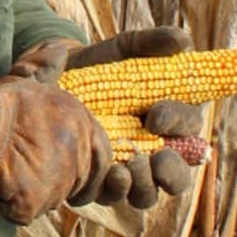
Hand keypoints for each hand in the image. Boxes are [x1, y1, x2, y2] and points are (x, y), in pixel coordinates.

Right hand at [0, 66, 112, 223]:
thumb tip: (60, 48)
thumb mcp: (29, 80)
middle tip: (32, 170)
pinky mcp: (37, 201)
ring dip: (37, 190)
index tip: (61, 161)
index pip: (102, 154)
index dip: (84, 161)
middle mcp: (80, 152)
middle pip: (81, 179)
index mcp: (83, 123)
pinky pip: (29, 209)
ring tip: (11, 171)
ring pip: (54, 195)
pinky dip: (14, 202)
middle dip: (60, 178)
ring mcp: (61, 180)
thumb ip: (47, 72)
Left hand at [12, 28, 203, 209]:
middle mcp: (149, 150)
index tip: (154, 116)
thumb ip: (150, 43)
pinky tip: (104, 175)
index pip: (188, 127)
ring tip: (125, 170)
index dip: (178, 124)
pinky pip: (110, 197)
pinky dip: (110, 190)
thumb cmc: (94, 65)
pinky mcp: (94, 180)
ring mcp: (123, 169)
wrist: (49, 76)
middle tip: (154, 157)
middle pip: (177, 175)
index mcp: (164, 118)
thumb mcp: (121, 49)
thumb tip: (183, 40)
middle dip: (171, 172)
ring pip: (147, 195)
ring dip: (143, 187)